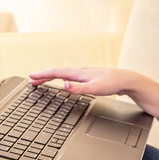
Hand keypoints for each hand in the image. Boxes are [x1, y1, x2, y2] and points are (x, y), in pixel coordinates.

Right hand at [29, 67, 158, 139]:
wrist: (127, 80)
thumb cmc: (112, 83)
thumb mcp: (95, 88)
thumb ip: (78, 88)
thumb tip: (63, 85)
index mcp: (78, 73)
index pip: (55, 72)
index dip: (42, 75)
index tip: (31, 77)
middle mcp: (78, 71)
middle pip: (56, 72)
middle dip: (42, 75)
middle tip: (31, 80)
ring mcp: (82, 73)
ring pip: (61, 73)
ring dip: (49, 76)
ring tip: (41, 80)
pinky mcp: (86, 77)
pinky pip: (67, 76)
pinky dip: (58, 78)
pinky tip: (60, 81)